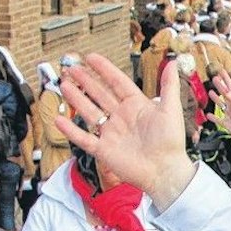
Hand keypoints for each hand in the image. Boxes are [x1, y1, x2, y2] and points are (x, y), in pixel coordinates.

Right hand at [58, 54, 194, 208]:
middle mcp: (122, 118)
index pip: (117, 83)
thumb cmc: (171, 143)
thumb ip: (169, 85)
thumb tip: (171, 62)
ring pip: (89, 112)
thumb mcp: (171, 110)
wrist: (165, 172)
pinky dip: (71, 130)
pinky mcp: (104, 150)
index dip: (104, 70)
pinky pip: (84, 138)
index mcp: (137, 106)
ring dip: (76, 99)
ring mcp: (111, 134)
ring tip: (64, 85)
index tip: (91, 58)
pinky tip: (58, 120)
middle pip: (99, 95)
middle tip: (71, 68)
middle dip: (85, 81)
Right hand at [208, 72, 230, 143]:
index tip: (222, 71)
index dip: (226, 79)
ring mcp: (229, 115)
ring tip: (210, 92)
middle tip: (214, 78)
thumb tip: (226, 91)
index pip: (230, 87)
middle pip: (224, 93)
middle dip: (219, 86)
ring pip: (220, 105)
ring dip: (216, 99)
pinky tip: (208, 114)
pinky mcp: (226, 124)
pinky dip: (212, 117)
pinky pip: (217, 119)